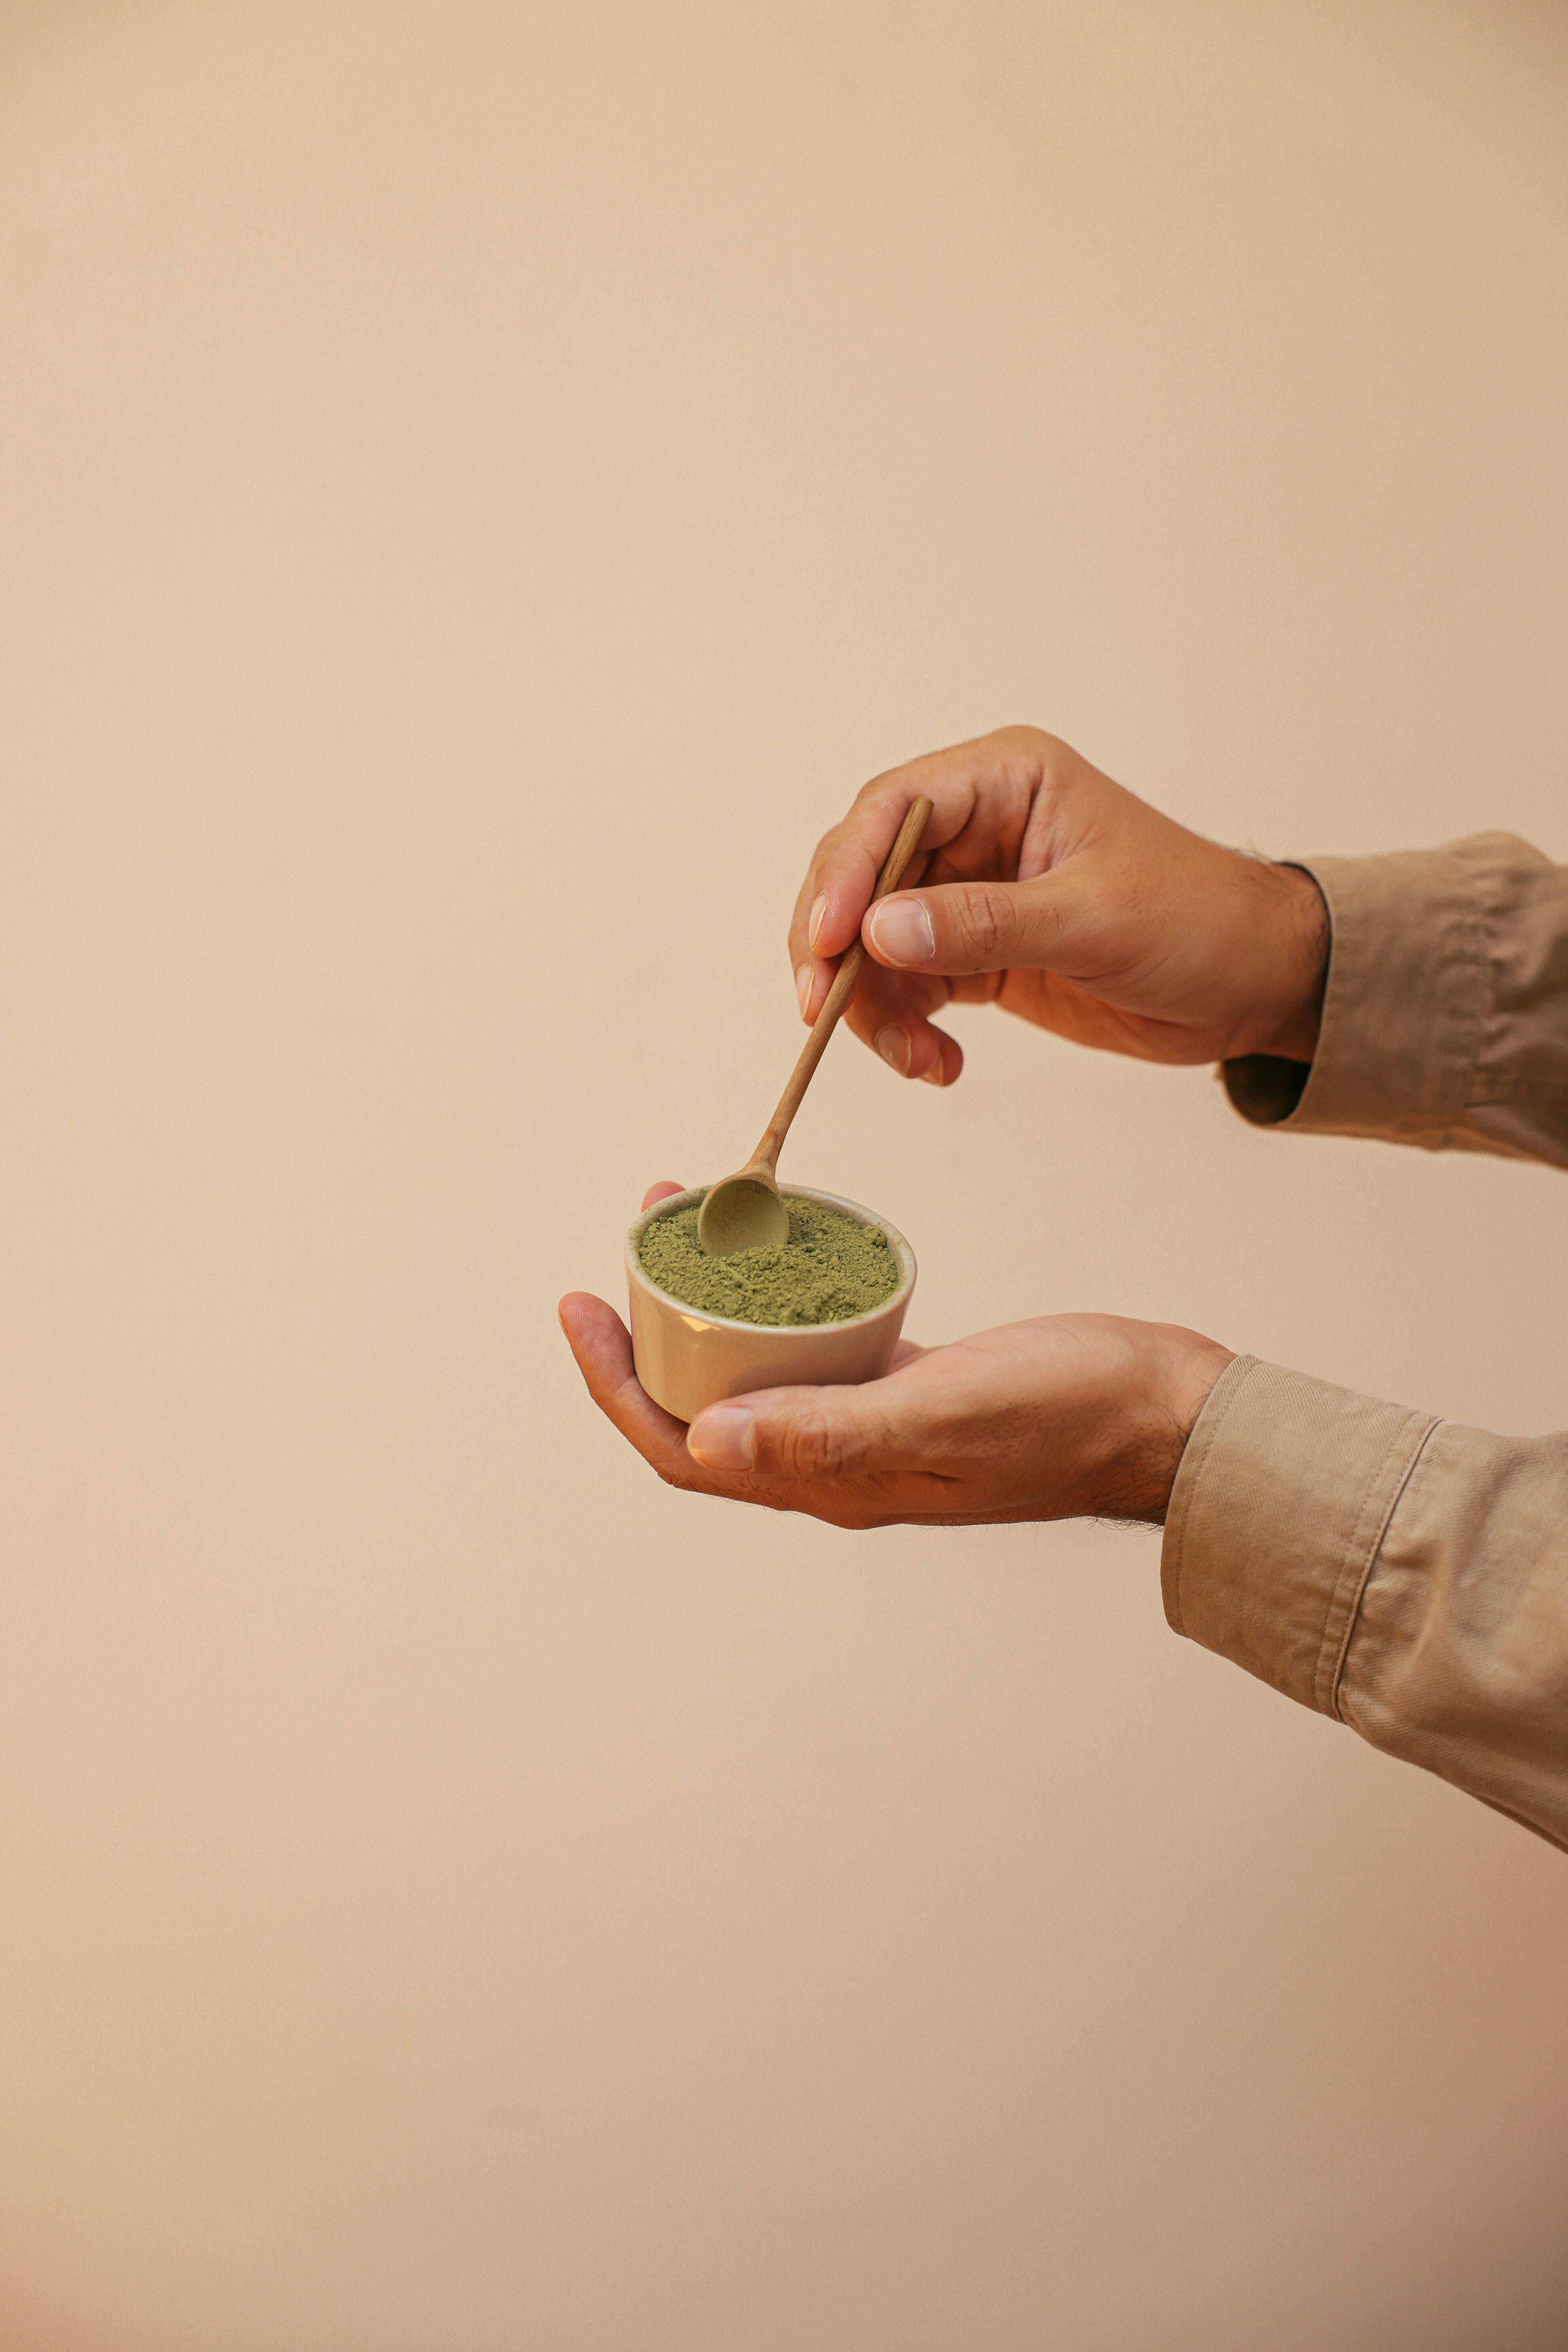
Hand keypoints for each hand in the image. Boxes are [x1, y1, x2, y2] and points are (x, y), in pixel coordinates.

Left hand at [559, 1186, 1233, 1532]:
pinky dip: (778, 1297)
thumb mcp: (940, 1414)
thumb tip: (703, 1444)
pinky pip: (816, 1346)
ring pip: (757, 1369)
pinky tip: (784, 1247)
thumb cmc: (1067, 1415)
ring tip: (688, 1224)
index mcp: (830, 1482)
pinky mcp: (910, 1384)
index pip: (683, 1451)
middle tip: (630, 1241)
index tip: (577, 1302)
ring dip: (709, 1305)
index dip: (616, 1387)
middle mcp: (838, 1463)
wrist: (1165, 1414)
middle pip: (706, 1407)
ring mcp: (874, 1426)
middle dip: (649, 1331)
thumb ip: (826, 1434)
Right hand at [790, 726, 1327, 1085]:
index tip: (825, 944)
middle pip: (863, 876)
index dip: (847, 875)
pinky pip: (907, 985)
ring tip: (915, 1059)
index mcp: (1006, 780)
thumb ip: (984, 924)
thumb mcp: (1094, 920)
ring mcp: (970, 891)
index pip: (892, 811)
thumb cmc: (1198, 922)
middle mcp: (977, 826)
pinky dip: (905, 1029)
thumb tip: (880, 932)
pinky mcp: (975, 950)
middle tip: (824, 1013)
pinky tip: (938, 1063)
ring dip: (874, 1005)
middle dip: (838, 948)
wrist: (1252, 983)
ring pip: (873, 941)